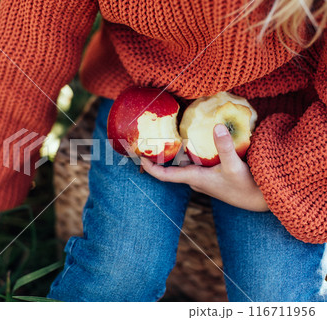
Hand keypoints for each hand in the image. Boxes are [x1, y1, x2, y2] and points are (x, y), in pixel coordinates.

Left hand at [141, 124, 268, 211]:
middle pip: (173, 165)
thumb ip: (225, 147)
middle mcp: (195, 179)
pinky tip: (197, 138)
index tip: (139, 157)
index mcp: (194, 178)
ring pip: (186, 162)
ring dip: (179, 150)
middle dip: (164, 153)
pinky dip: (193, 151)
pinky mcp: (212, 175)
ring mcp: (203, 178)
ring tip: (172, 131)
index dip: (150, 167)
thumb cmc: (245, 187)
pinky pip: (197, 161)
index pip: (165, 175)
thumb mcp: (234, 166)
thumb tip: (216, 126)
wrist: (260, 200)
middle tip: (154, 135)